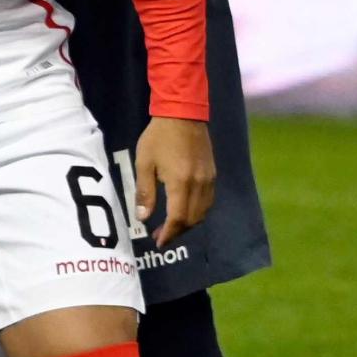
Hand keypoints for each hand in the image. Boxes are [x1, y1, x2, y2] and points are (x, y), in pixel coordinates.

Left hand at [132, 118, 215, 249]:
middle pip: (193, 219)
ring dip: (188, 224)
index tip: (158, 242)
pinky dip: (197, 212)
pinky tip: (184, 210)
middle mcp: (199, 185)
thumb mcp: (144, 163)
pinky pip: (208, 201)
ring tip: (170, 227)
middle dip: (177, 232)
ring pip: (203, 212)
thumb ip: (145, 192)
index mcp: (181, 183)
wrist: (183, 114)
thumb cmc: (158, 137)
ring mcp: (209, 180)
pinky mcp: (213, 174)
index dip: (169, 234)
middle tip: (160, 236)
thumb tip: (143, 217)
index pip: (178, 218)